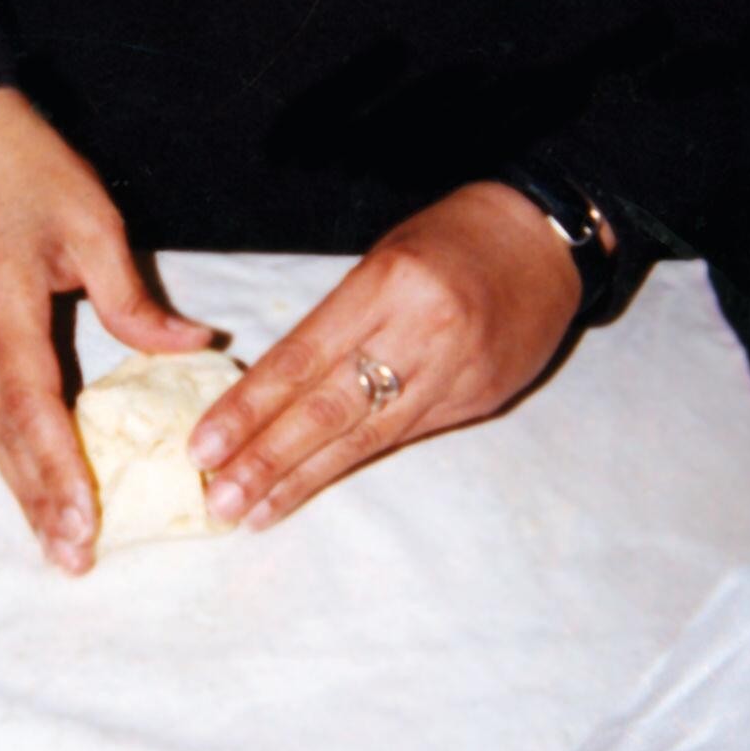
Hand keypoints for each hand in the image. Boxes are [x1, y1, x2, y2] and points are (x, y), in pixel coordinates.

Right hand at [0, 87, 212, 573]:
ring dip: (22, 489)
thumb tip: (188, 349)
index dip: (57, 470)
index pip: (31, 406)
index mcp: (2, 304)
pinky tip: (36, 485)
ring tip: (55, 543)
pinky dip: (13, 455)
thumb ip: (132, 298)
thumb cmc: (28, 168)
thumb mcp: (92, 221)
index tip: (81, 522)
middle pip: (4, 436)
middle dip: (39, 502)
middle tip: (72, 560)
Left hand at [187, 181, 611, 528]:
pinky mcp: (477, 402)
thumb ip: (334, 322)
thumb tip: (268, 389)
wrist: (545, 241)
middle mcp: (422, 332)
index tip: (203, 444)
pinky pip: (399, 439)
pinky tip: (309, 489)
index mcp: (388, 284)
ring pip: (362, 438)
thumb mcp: (384, 259)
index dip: (249, 407)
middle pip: (328, 407)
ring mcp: (455, 374)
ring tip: (251, 511)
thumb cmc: (450, 239)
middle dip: (266, 457)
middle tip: (217, 497)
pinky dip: (347, 467)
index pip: (302, 358)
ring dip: (299, 479)